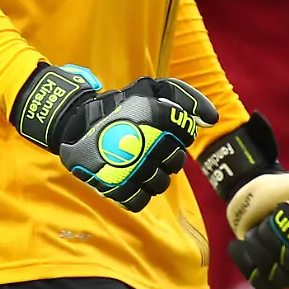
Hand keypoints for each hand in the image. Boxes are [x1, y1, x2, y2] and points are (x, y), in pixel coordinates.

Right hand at [11, 64, 218, 211]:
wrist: (76, 123)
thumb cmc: (122, 105)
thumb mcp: (152, 88)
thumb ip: (187, 98)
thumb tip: (212, 120)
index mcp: (154, 114)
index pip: (186, 132)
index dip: (181, 132)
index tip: (167, 130)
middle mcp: (144, 141)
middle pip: (176, 161)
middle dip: (169, 155)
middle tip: (153, 146)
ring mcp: (129, 167)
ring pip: (161, 183)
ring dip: (155, 174)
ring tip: (142, 162)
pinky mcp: (114, 187)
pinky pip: (140, 200)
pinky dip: (139, 192)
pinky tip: (132, 177)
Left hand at [199, 112, 288, 288]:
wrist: (252, 192)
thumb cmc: (282, 188)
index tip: (283, 207)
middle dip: (274, 236)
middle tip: (269, 216)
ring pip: (275, 274)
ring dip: (259, 245)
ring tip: (257, 226)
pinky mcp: (269, 279)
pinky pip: (260, 282)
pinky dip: (246, 260)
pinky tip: (241, 242)